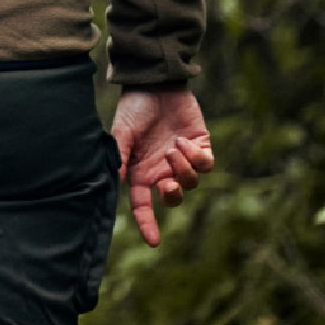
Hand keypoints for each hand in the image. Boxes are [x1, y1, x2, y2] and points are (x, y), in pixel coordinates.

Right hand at [110, 88, 213, 247]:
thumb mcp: (122, 132)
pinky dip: (196, 158)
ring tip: (174, 148)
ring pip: (192, 182)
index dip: (148, 224)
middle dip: (173, 196)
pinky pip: (206, 165)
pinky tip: (183, 141)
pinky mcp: (200, 147)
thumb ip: (121, 156)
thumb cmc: (134, 107)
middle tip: (168, 184)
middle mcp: (162, 169)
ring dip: (184, 170)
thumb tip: (119, 180)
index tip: (153, 241)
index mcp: (141, 171)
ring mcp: (182, 159)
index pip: (143, 205)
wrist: (155, 83)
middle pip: (173, 198)